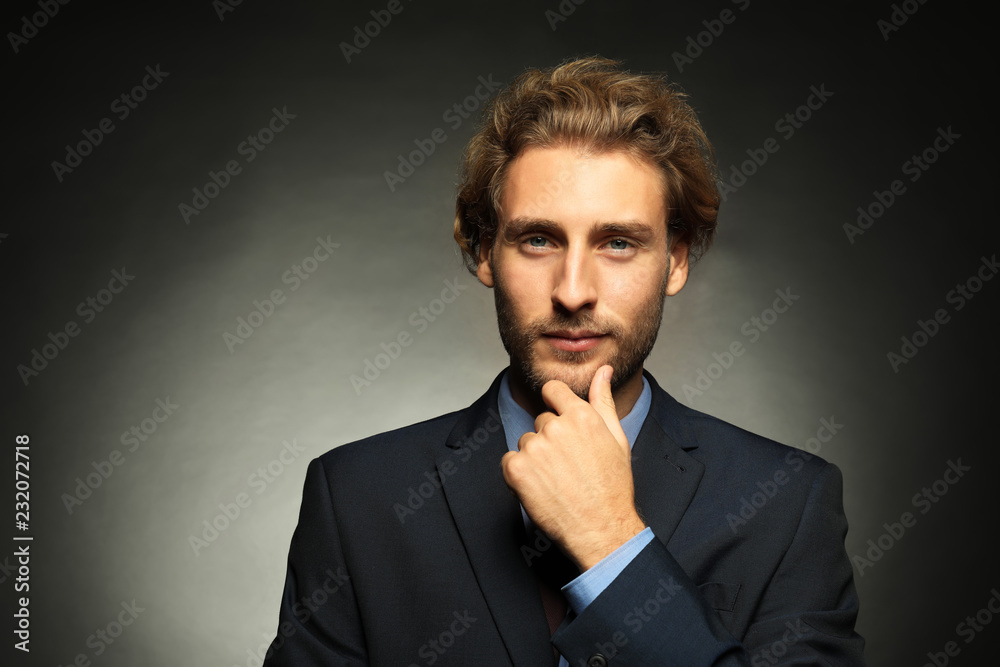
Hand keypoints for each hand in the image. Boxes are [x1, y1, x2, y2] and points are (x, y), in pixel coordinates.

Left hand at [501, 365, 646, 570]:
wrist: (601, 528)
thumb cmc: (612, 486)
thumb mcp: (616, 438)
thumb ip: (603, 400)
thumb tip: (603, 370)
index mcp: (581, 415)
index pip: (553, 390)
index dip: (556, 406)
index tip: (561, 424)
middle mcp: (555, 427)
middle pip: (540, 421)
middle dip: (550, 439)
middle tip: (568, 466)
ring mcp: (534, 448)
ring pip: (526, 442)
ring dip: (535, 458)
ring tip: (557, 480)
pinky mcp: (517, 470)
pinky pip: (509, 461)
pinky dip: (519, 474)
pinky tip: (540, 487)